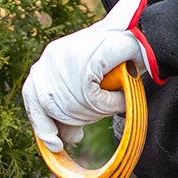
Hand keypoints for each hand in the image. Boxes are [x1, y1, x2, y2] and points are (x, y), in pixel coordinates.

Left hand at [23, 0, 151, 152]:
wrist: (144, 34)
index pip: (33, 94)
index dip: (41, 122)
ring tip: (108, 101)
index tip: (53, 143)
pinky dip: (106, 102)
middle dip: (61, 124)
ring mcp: (66, 54)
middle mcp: (52, 55)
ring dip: (90, 111)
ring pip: (67, 103)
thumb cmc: (118, 61)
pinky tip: (117, 92)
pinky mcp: (87, 57)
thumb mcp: (89, 87)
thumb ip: (73, 106)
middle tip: (75, 136)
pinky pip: (90, 96)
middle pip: (43, 102)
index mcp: (50, 60)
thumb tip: (68, 136)